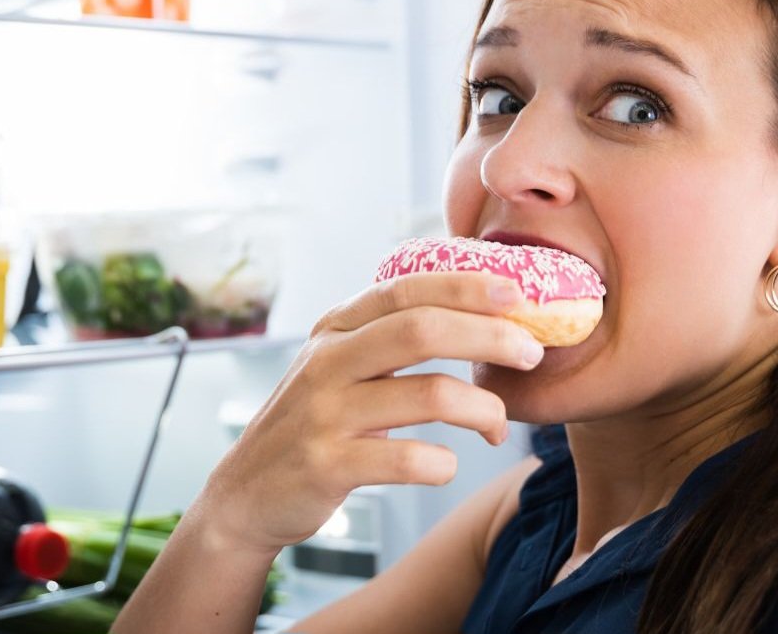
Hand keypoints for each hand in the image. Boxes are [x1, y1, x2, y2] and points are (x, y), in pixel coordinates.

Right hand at [194, 271, 543, 553]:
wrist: (246, 492)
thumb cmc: (314, 424)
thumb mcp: (336, 366)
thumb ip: (388, 337)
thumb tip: (480, 316)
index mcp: (335, 328)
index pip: (405, 289)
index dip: (466, 286)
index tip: (518, 293)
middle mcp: (327, 361)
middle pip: (421, 330)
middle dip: (489, 336)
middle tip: (531, 353)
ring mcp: (324, 413)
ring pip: (427, 395)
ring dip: (481, 409)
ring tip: (498, 426)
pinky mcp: (327, 464)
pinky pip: (406, 459)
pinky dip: (441, 463)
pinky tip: (445, 464)